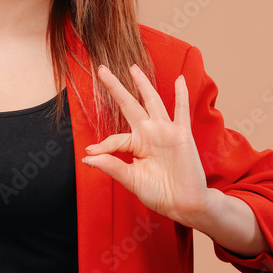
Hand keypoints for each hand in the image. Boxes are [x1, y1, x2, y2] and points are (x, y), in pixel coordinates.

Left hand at [82, 64, 212, 226]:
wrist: (185, 204)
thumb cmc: (159, 193)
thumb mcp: (131, 180)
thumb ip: (112, 166)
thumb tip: (87, 157)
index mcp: (135, 144)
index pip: (115, 138)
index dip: (102, 145)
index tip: (89, 151)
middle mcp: (148, 133)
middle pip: (129, 104)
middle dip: (116, 87)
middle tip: (101, 69)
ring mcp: (165, 131)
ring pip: (152, 101)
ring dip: (143, 84)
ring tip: (132, 68)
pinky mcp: (182, 134)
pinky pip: (181, 110)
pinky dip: (181, 94)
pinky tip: (180, 79)